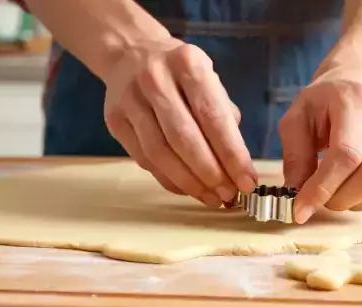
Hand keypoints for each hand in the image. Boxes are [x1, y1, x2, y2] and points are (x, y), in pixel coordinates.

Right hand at [102, 38, 257, 206]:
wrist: (131, 53)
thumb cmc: (180, 73)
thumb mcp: (208, 79)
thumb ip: (224, 116)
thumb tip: (238, 166)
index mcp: (187, 63)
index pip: (213, 117)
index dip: (232, 154)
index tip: (247, 181)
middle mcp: (156, 79)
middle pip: (184, 138)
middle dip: (210, 173)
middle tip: (229, 195)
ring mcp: (130, 99)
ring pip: (160, 153)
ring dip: (189, 182)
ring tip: (211, 197)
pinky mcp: (114, 120)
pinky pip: (144, 159)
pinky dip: (168, 179)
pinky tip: (187, 188)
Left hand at [279, 68, 361, 223]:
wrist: (360, 82)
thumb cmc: (325, 101)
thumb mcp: (297, 117)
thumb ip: (295, 155)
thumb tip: (297, 193)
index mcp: (358, 102)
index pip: (347, 153)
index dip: (323, 187)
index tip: (300, 208)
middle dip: (340, 196)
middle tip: (317, 197)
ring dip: (352, 200)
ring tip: (332, 189)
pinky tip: (348, 186)